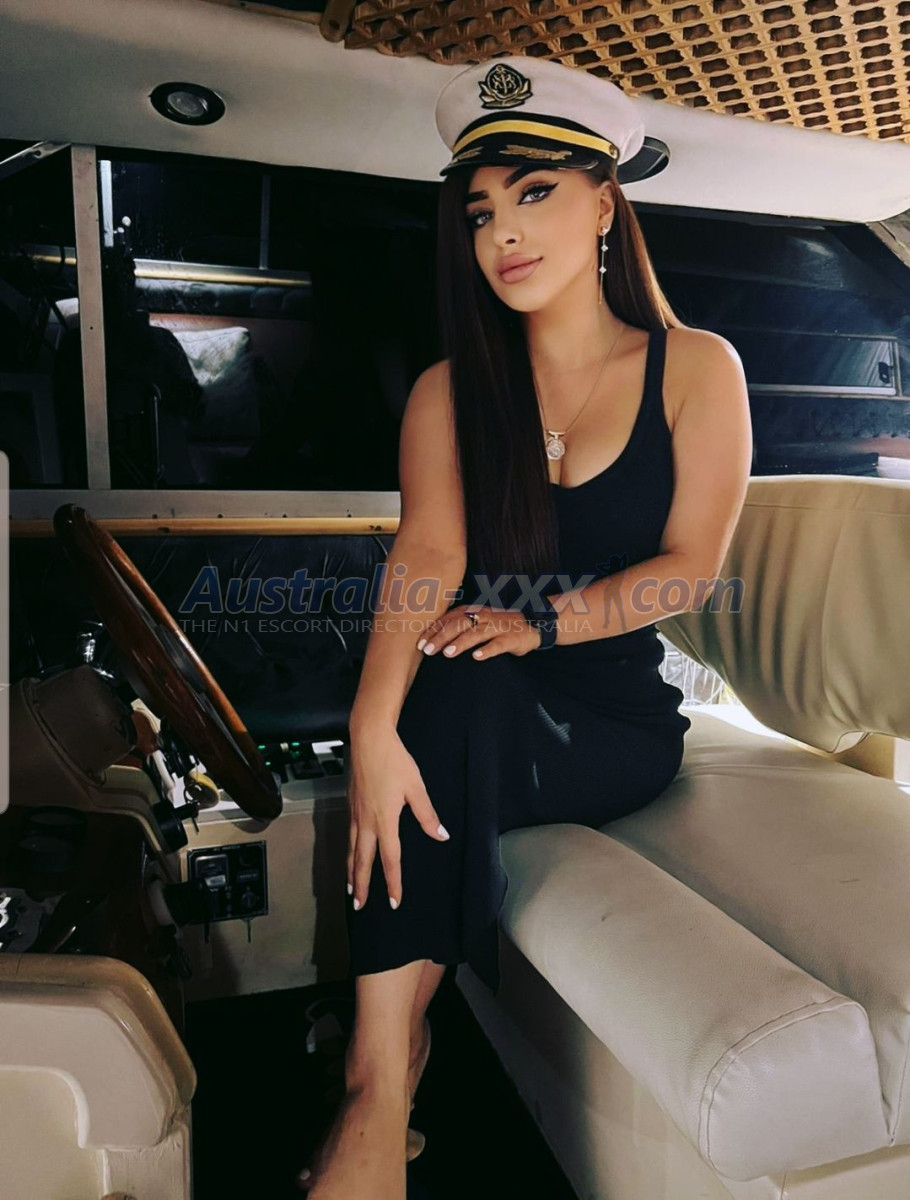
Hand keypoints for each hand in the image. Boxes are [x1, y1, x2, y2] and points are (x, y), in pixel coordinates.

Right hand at [346, 730, 449, 911]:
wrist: (368, 739)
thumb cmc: (394, 761)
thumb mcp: (415, 787)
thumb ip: (427, 815)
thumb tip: (441, 836)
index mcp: (385, 820)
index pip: (390, 859)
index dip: (393, 882)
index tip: (394, 902)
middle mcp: (366, 821)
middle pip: (362, 861)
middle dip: (361, 885)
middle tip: (359, 906)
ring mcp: (355, 813)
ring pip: (352, 849)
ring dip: (352, 871)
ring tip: (351, 889)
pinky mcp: (351, 804)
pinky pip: (349, 836)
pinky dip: (350, 852)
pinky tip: (352, 854)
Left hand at [416, 604, 540, 659]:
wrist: (532, 624)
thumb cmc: (499, 625)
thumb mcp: (479, 620)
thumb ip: (460, 624)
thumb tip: (433, 636)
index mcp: (474, 611)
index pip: (449, 618)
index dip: (434, 630)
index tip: (420, 642)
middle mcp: (484, 616)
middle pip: (459, 625)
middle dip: (441, 637)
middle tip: (427, 650)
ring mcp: (497, 626)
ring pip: (476, 633)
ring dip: (461, 643)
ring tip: (447, 654)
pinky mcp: (511, 638)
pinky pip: (498, 644)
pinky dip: (487, 650)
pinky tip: (476, 657)